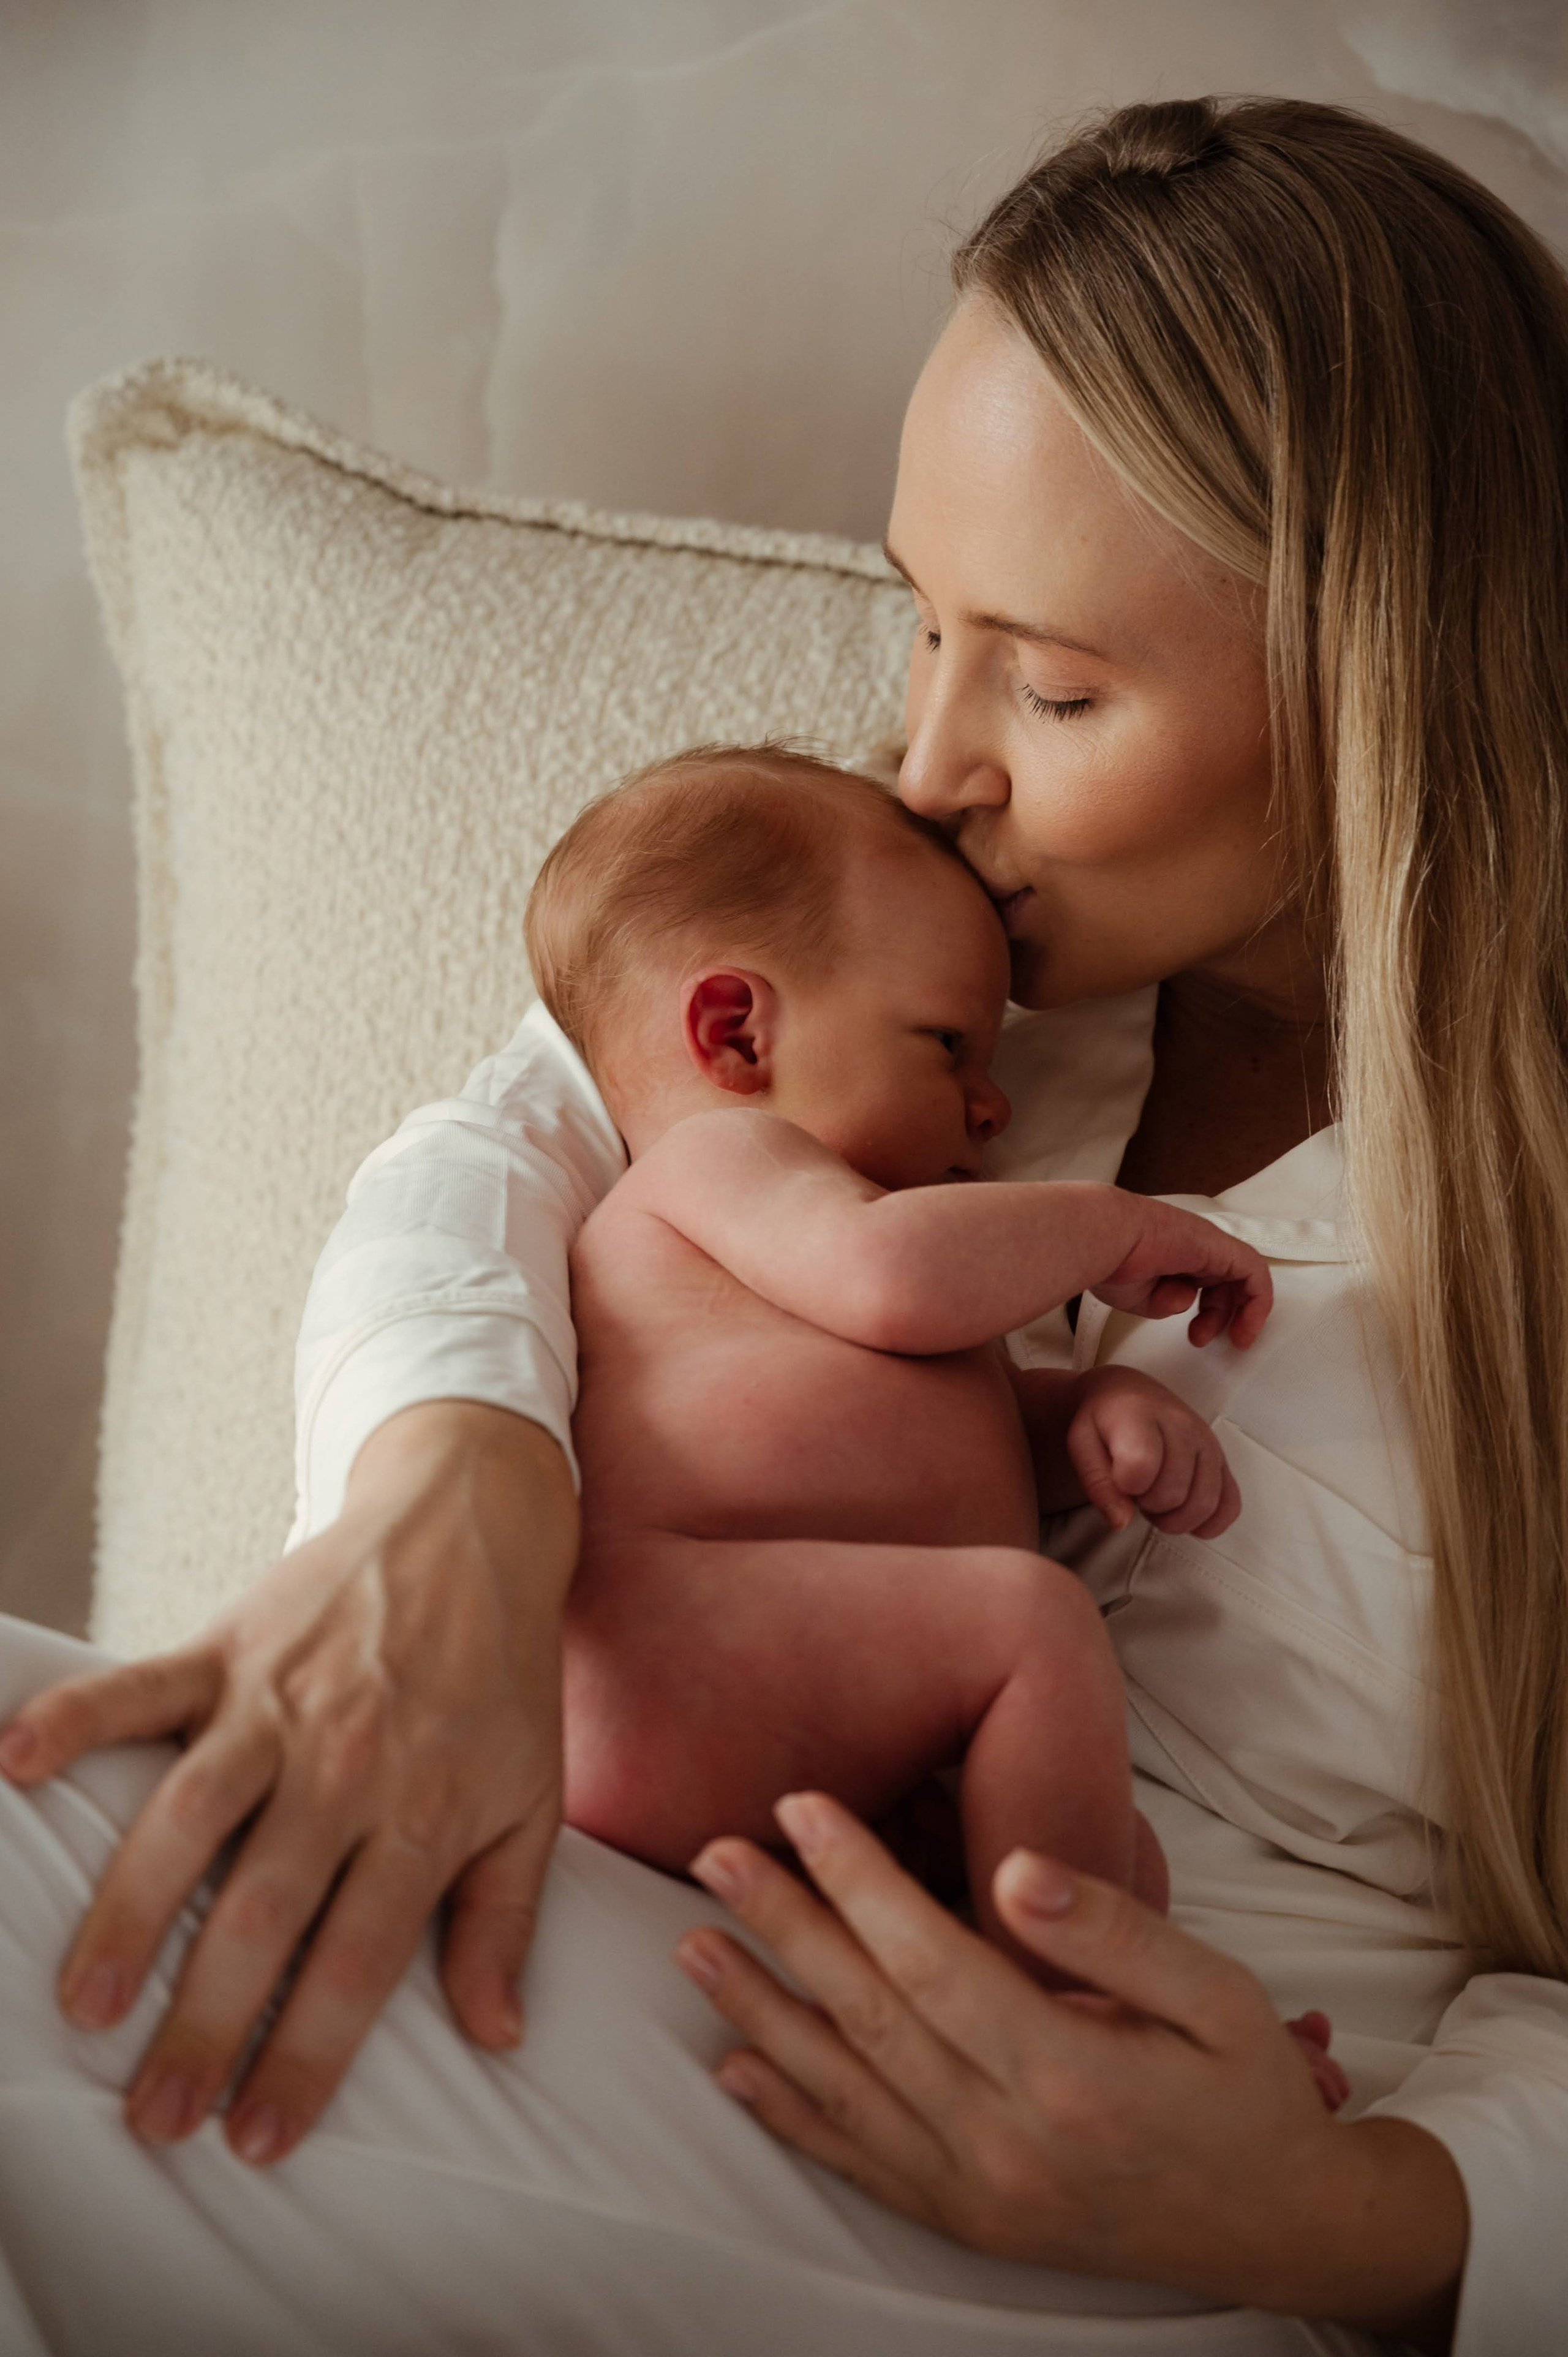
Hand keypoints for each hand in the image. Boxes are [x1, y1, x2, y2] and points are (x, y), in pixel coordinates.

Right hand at [0, 1402, 576, 2167]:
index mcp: (421, 1812)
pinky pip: (140, 1688)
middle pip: (264, 1914)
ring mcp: (277, 1705)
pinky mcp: (228, 1647)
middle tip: (157, 2113)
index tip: (258, 2139)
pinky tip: (15, 1760)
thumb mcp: (535, 1798)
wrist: (477, 1526)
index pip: (358, 1962)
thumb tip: (497, 2033)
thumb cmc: (503, 1675)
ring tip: (87, 2004)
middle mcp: (345, 1766)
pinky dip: (76, 1719)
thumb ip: (507, 1918)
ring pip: (189, 1820)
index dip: (306, 2058)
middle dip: (207, 2024)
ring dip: (131, 1914)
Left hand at [675, 1794, 1466, 2349]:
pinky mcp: (968, 2220)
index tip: (801, 1806)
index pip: (932, 1958)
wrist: (1281, 2229)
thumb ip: (1114, 1932)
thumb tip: (1014, 1871)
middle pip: (870, 2015)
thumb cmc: (1251, 2093)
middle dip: (784, 1925)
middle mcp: (1008, 2139)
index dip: (859, 1879)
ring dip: (760, 2012)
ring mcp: (979, 2189)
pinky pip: (861, 2166)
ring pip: (846, 2089)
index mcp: (1070, 2071)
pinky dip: (792, 2117)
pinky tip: (736, 2069)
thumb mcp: (1220, 1994)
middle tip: (713, 1851)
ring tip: (692, 1943)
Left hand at [1066, 1366, 1239, 1537]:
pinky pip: (1230, 1505)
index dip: (1124, 1487)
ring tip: (1156, 1500)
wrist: (1128, 1393)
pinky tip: (1185, 1516)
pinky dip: (1210, 1522)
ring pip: (1204, 1504)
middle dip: (1147, 1505)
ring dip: (1175, 1518)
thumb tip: (1121, 1521)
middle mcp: (1181, 1425)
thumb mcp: (1081, 1443)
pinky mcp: (1222, 1459)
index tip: (1117, 1478)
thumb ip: (1096, 1483)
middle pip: (1173, 1493)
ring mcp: (1207, 1442)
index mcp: (1141, 1415)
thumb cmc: (1102, 1419)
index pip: (1141, 1467)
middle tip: (1135, 1492)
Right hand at [1092, 1199, 1272, 1347]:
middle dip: (1223, 1317)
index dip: (1211, 1311)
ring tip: (1229, 1337)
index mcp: (1174, 1255)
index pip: (1205, 1280)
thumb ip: (1165, 1302)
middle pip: (1226, 1283)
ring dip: (1242, 1314)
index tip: (1200, 1337)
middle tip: (1211, 1340)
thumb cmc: (1111, 1264)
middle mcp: (1195, 1247)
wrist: (1108, 1240)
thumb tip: (1180, 1300)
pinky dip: (1258, 1301)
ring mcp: (1209, 1245)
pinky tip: (1247, 1324)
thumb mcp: (1140, 1298)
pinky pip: (1254, 1272)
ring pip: (1243, 1278)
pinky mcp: (1221, 1246)